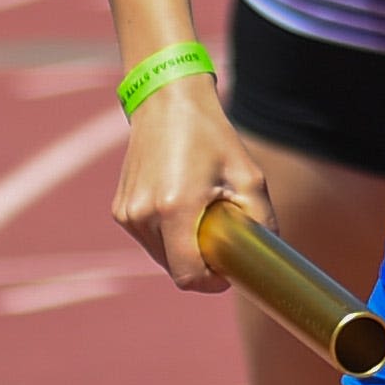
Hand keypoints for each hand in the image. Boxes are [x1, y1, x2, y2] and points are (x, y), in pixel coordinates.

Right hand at [110, 78, 266, 294]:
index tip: (228, 270)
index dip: (211, 282)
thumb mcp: (249, 178)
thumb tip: (265, 260)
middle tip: (221, 236)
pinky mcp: (120, 210)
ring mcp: (127, 214)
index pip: (188, 275)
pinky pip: (149, 239)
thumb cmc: (212, 137)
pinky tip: (181, 205)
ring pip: (161, 257)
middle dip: (201, 263)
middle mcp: (143, 215)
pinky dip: (168, 235)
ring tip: (200, 213)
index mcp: (175, 209)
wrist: (167, 103)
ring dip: (183, 249)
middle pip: (175, 269)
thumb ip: (261, 222)